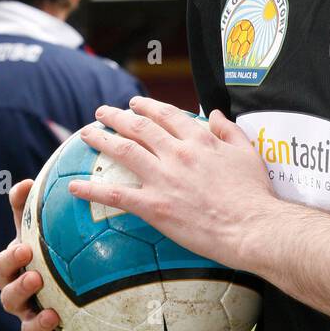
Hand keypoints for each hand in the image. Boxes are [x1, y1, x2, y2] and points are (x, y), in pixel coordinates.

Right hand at [0, 177, 84, 330]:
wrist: (68, 273)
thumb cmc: (49, 244)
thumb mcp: (38, 225)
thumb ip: (28, 207)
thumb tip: (25, 183)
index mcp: (14, 270)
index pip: (2, 267)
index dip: (9, 260)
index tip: (24, 248)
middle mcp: (19, 297)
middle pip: (9, 298)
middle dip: (19, 290)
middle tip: (35, 278)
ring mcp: (34, 318)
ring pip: (29, 328)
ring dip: (38, 324)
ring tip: (53, 316)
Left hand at [69, 98, 278, 270]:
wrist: (252, 227)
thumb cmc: (255, 194)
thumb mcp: (248, 153)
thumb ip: (230, 131)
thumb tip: (215, 114)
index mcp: (200, 139)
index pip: (168, 115)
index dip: (148, 107)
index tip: (136, 104)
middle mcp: (177, 153)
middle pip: (140, 127)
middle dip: (117, 116)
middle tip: (102, 112)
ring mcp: (164, 178)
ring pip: (124, 151)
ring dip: (101, 139)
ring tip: (86, 133)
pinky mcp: (154, 206)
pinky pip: (117, 195)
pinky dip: (93, 190)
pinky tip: (75, 187)